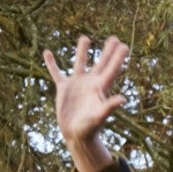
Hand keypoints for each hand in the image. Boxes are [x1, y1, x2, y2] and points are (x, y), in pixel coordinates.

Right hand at [41, 34, 128, 171]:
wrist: (76, 134)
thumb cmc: (90, 127)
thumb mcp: (100, 116)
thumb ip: (110, 106)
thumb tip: (123, 99)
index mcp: (101, 88)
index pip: (112, 69)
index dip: (118, 57)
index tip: (124, 45)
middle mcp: (90, 83)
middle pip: (101, 63)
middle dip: (108, 51)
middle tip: (114, 38)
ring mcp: (77, 84)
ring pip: (80, 63)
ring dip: (82, 51)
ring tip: (86, 37)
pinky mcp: (64, 88)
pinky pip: (56, 73)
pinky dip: (52, 63)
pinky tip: (47, 52)